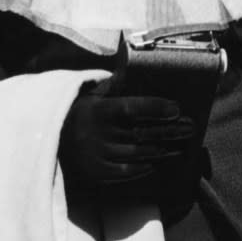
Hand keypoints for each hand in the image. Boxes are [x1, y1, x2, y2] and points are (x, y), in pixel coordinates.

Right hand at [58, 78, 195, 187]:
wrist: (51, 140)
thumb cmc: (80, 112)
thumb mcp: (92, 95)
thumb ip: (114, 85)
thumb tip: (136, 67)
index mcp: (98, 110)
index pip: (132, 108)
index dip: (155, 108)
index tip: (176, 108)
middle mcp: (97, 134)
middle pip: (140, 132)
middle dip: (169, 130)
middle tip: (190, 126)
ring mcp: (97, 155)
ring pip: (137, 154)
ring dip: (162, 150)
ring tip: (181, 145)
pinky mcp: (96, 173)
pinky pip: (125, 172)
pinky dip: (143, 167)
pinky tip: (157, 161)